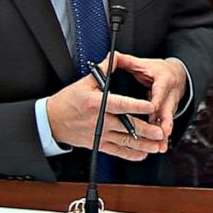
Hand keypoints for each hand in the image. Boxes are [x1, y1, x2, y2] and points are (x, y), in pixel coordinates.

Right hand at [46, 69, 166, 160]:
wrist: (53, 121)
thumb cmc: (67, 102)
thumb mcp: (84, 82)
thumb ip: (103, 70)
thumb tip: (115, 57)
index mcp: (96, 104)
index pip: (120, 104)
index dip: (137, 105)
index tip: (151, 105)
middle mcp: (99, 121)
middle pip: (127, 126)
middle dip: (146, 130)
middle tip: (160, 131)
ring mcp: (100, 135)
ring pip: (125, 142)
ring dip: (142, 145)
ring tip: (156, 145)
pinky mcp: (99, 145)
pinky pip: (118, 152)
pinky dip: (131, 154)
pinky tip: (143, 154)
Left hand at [109, 52, 187, 151]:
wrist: (177, 75)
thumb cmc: (158, 70)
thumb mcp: (143, 63)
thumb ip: (127, 61)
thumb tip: (112, 55)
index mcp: (164, 80)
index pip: (160, 91)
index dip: (155, 100)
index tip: (152, 107)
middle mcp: (170, 94)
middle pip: (167, 110)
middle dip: (164, 123)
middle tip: (161, 133)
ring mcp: (171, 106)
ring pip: (167, 121)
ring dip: (164, 134)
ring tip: (160, 146)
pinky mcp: (169, 114)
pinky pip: (166, 126)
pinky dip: (163, 136)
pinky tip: (159, 147)